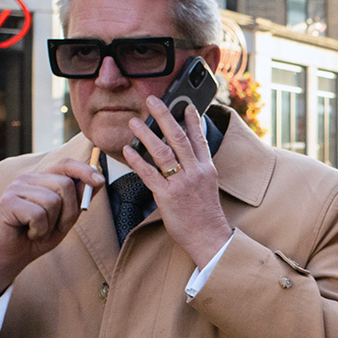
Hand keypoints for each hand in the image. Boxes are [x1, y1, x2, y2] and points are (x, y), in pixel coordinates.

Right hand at [0, 158, 104, 309]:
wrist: (9, 258)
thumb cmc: (36, 237)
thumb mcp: (64, 219)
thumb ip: (78, 200)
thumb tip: (98, 180)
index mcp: (41, 179)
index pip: (65, 164)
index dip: (84, 170)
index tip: (100, 181)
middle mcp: (27, 179)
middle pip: (64, 184)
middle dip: (69, 211)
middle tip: (55, 227)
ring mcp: (15, 188)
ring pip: (53, 201)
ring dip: (51, 224)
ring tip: (38, 231)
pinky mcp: (7, 202)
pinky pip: (38, 214)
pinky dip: (39, 230)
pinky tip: (29, 234)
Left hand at [123, 95, 232, 268]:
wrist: (209, 237)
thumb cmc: (205, 215)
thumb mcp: (208, 186)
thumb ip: (197, 168)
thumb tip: (185, 154)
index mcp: (206, 168)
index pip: (198, 138)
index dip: (191, 119)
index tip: (183, 104)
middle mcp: (195, 172)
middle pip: (178, 138)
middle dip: (164, 116)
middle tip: (152, 100)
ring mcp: (181, 183)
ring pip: (163, 152)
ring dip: (146, 134)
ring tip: (134, 122)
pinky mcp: (167, 197)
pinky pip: (149, 174)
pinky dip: (137, 161)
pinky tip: (128, 150)